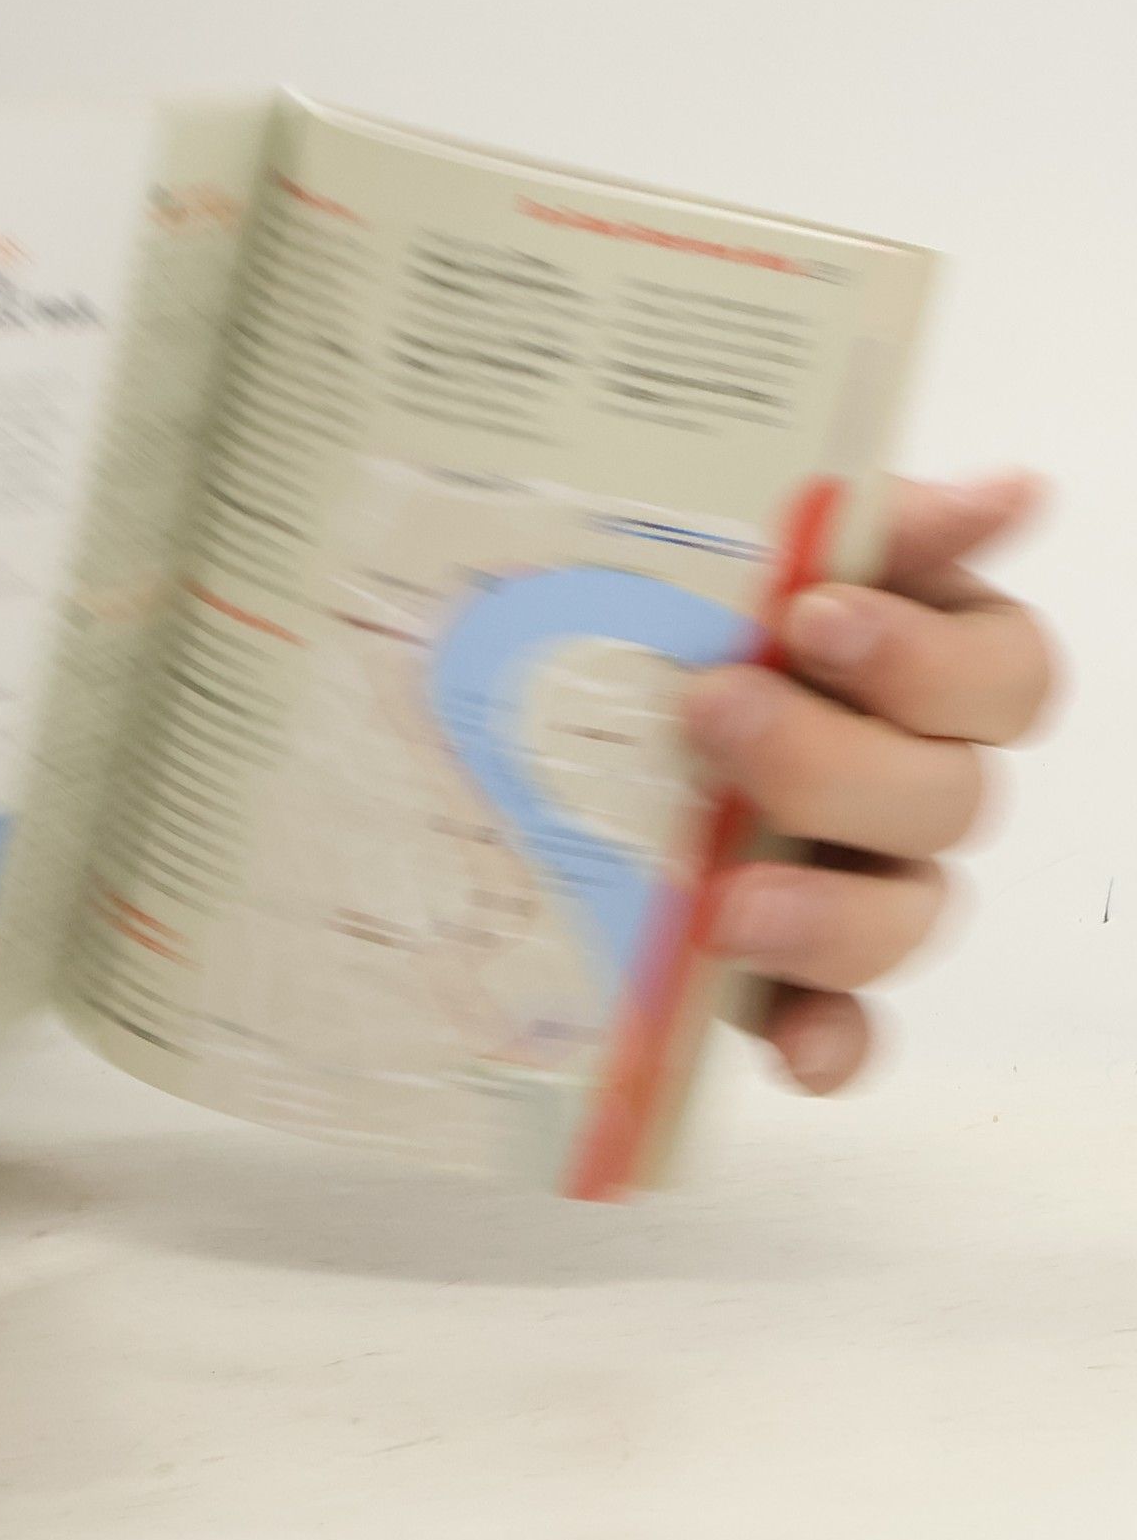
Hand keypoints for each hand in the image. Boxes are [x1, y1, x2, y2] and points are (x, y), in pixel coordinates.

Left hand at [685, 475, 1054, 1093]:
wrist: (534, 701)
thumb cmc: (649, 610)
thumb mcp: (723, 546)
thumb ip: (854, 522)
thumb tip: (1005, 491)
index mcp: (912, 662)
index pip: (1001, 671)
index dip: (924, 655)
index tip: (812, 615)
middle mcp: (907, 773)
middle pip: (950, 797)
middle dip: (832, 762)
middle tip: (710, 714)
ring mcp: (856, 877)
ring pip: (910, 914)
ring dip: (831, 912)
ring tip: (725, 901)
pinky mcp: (792, 969)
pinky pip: (845, 1024)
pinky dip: (827, 1039)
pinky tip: (788, 1048)